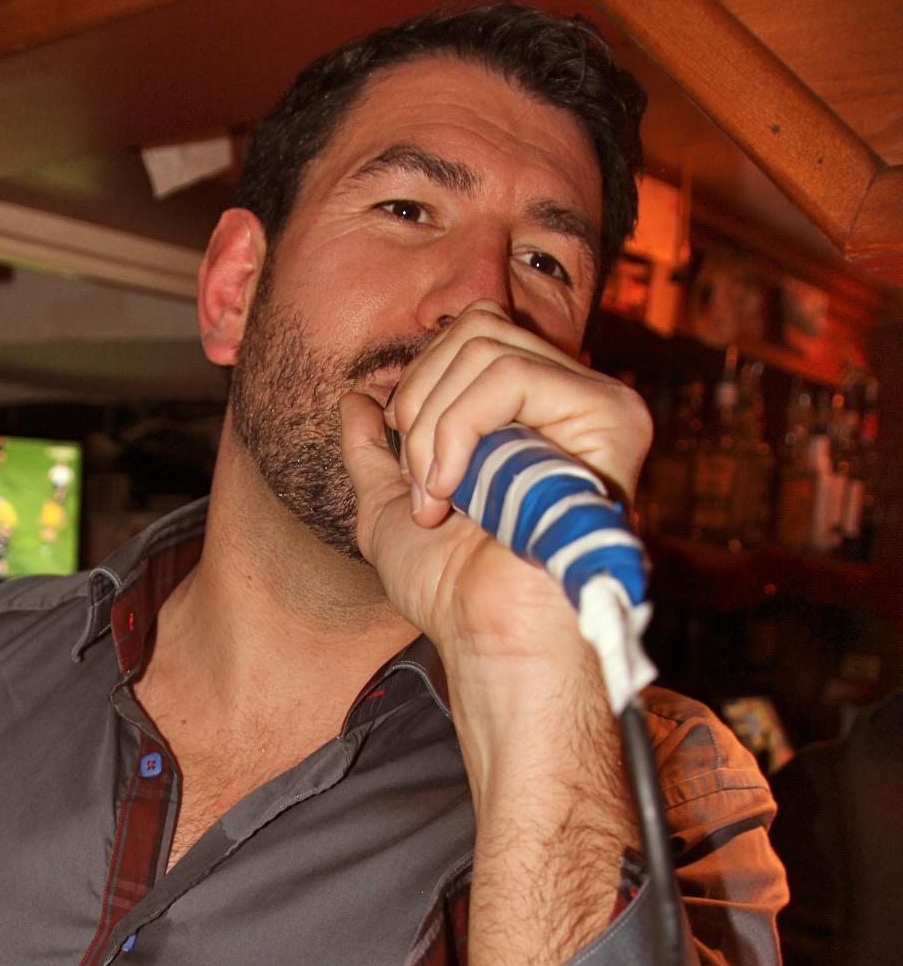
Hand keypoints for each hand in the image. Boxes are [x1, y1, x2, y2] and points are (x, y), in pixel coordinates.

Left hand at [340, 301, 651, 665]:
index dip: (419, 390)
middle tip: (424, 485)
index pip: (470, 335)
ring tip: (441, 497)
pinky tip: (460, 491)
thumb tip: (354, 396)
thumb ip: (373, 452)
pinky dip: (462, 428)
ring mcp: (596, 404)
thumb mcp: (389, 511)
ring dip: (436, 428)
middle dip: (421, 405)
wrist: (488, 638)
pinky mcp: (612, 417)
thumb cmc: (452, 591)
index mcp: (529, 413)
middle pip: (476, 327)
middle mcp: (569, 400)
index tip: (413, 473)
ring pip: (486, 347)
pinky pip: (512, 375)